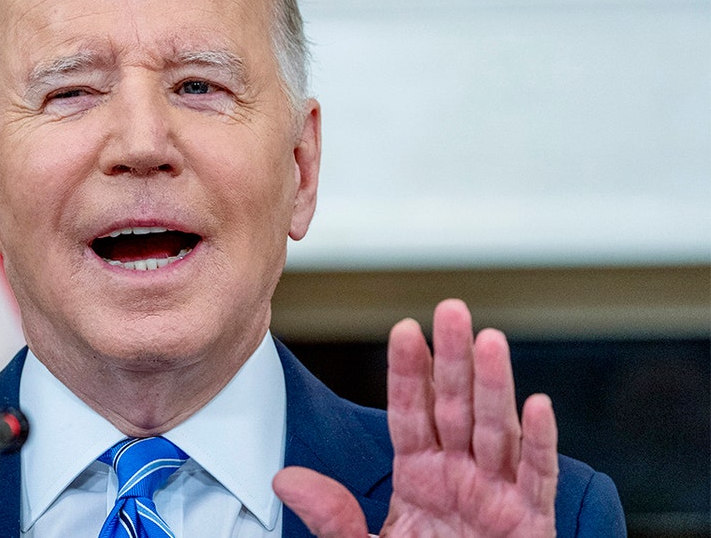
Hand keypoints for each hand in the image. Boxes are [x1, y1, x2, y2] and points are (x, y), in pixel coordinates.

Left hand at [274, 299, 558, 536]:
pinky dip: (540, 443)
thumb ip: (332, 515)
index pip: (411, 412)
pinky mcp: (531, 522)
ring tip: (489, 341)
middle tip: (450, 311)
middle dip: (453, 358)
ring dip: (495, 385)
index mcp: (421, 475)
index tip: (404, 330)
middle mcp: (460, 475)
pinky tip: (537, 407)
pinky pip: (536, 477)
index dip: (408, 372)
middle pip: (455, 406)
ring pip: (496, 430)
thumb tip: (287, 479)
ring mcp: (497, 495)